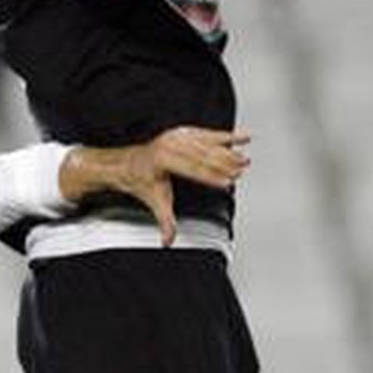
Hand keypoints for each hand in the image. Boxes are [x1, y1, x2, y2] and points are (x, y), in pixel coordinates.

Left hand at [104, 126, 250, 245]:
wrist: (128, 164)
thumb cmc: (142, 179)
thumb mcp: (155, 201)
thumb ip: (165, 221)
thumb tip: (168, 240)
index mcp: (163, 159)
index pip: (192, 169)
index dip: (212, 177)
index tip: (227, 182)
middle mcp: (170, 145)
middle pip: (203, 155)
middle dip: (224, 163)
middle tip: (240, 171)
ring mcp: (176, 137)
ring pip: (207, 143)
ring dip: (228, 152)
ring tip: (243, 159)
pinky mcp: (183, 133)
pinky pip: (206, 134)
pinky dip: (225, 136)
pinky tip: (240, 138)